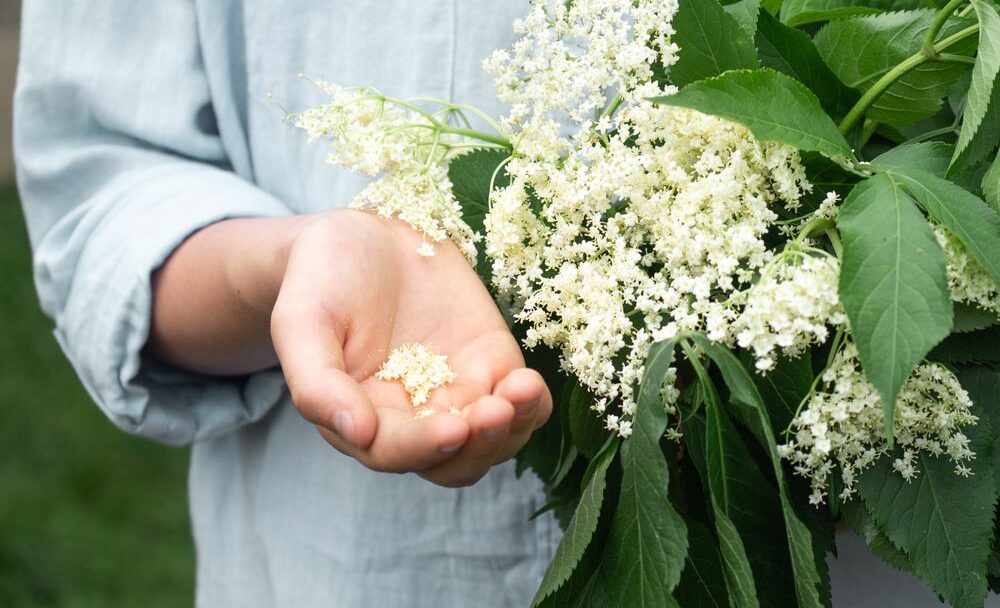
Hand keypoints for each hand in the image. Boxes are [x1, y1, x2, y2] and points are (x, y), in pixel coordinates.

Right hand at [270, 210, 552, 486]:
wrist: (361, 235)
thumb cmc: (320, 280)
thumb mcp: (301, 323)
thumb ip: (317, 383)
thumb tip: (356, 433)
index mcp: (361, 419)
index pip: (395, 451)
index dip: (424, 447)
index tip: (452, 429)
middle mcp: (412, 418)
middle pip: (453, 462)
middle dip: (479, 445)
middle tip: (494, 410)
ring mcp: (456, 392)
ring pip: (493, 440)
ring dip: (513, 427)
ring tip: (521, 389)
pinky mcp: (489, 363)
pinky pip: (519, 403)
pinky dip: (531, 404)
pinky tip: (531, 383)